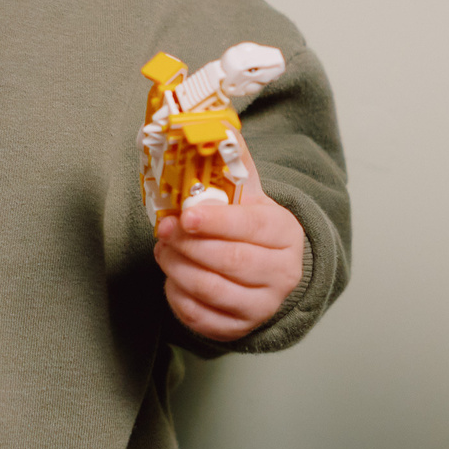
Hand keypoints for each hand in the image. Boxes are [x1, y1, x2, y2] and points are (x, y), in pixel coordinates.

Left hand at [153, 153, 305, 342]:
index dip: (214, 222)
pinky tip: (172, 278)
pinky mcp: (241, 328)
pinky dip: (179, 298)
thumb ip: (233, 162)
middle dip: (188, 245)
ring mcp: (263, 305)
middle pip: (229, 261)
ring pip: (212, 291)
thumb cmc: (254, 227)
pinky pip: (202, 318)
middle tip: (163, 231)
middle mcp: (281, 273)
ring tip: (163, 251)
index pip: (249, 228)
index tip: (184, 215)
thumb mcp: (251, 194)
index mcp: (284, 233)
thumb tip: (215, 120)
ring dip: (177, 269)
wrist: (273, 270)